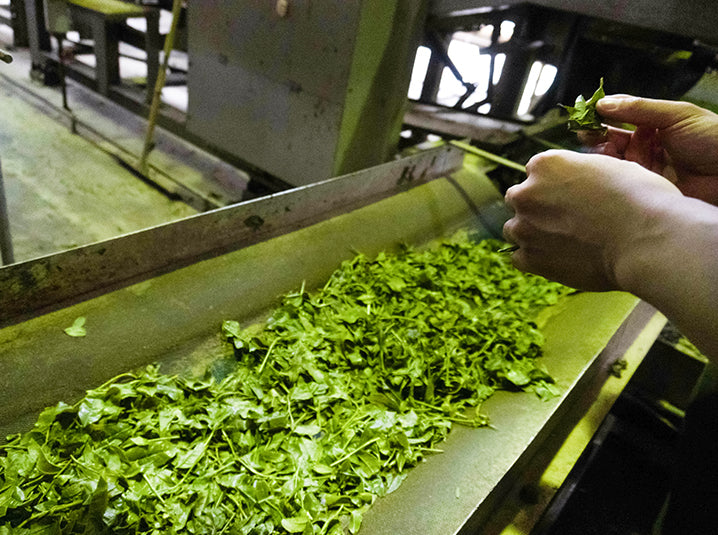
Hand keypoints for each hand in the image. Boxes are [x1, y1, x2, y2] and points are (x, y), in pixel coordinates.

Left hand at [503, 150, 681, 290]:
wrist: (646, 241)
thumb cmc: (640, 201)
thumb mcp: (612, 167)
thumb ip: (582, 174)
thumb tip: (579, 182)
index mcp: (546, 164)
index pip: (536, 171)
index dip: (555, 184)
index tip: (570, 196)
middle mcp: (527, 193)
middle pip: (520, 199)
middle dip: (537, 208)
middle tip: (566, 220)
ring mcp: (524, 227)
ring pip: (514, 229)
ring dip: (532, 233)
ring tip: (562, 242)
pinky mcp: (529, 258)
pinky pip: (519, 258)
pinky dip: (534, 258)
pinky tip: (556, 259)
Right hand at [581, 96, 717, 203]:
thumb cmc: (713, 138)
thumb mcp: (676, 115)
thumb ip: (638, 108)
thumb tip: (602, 103)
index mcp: (655, 124)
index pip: (619, 118)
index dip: (601, 117)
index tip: (585, 117)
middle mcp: (647, 146)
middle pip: (612, 140)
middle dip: (598, 138)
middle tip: (587, 136)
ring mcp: (646, 168)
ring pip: (614, 161)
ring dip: (605, 156)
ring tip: (605, 153)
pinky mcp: (646, 189)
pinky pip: (624, 181)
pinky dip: (615, 175)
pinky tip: (613, 170)